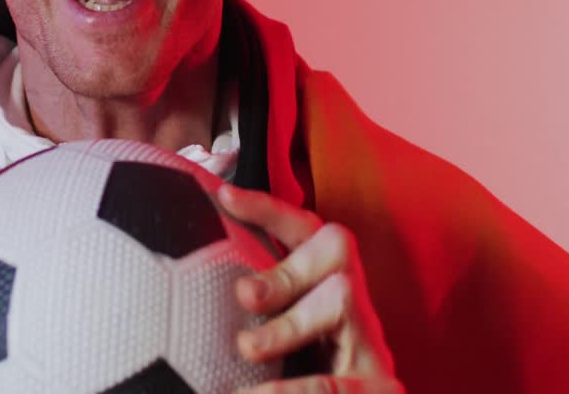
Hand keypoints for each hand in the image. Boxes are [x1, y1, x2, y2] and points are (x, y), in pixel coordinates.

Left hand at [217, 184, 403, 393]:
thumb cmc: (302, 373)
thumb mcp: (279, 335)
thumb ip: (254, 304)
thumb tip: (187, 274)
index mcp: (327, 286)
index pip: (305, 230)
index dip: (267, 209)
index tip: (224, 195)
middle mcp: (357, 306)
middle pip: (335, 251)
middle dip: (286, 267)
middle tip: (244, 294)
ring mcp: (372, 346)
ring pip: (344, 301)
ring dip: (288, 326)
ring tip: (247, 348)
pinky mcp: (381, 387)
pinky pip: (339, 381)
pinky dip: (296, 389)